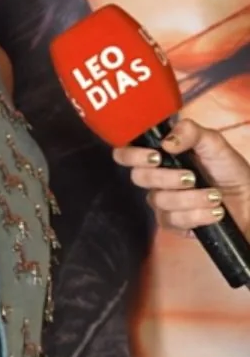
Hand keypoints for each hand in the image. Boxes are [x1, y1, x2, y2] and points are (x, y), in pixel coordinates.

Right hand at [112, 118, 249, 235]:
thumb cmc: (230, 171)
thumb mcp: (214, 143)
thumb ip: (190, 132)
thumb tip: (166, 143)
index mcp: (160, 156)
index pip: (126, 154)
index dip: (131, 155)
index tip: (156, 156)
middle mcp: (156, 179)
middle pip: (139, 178)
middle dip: (168, 178)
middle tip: (192, 177)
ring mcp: (163, 202)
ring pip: (159, 200)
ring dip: (191, 198)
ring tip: (215, 196)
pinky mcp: (174, 224)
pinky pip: (173, 220)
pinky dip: (198, 215)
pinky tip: (215, 212)